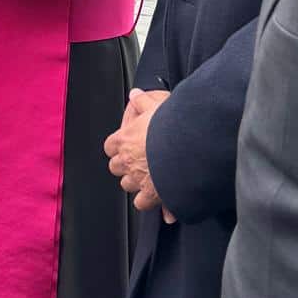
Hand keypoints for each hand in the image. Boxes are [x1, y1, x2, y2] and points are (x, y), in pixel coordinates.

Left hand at [105, 88, 175, 219]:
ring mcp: (138, 179)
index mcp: (125, 139)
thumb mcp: (155, 106)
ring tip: (149, 177)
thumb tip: (135, 94)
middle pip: (116, 167)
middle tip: (139, 161)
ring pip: (127, 185)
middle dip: (125, 165)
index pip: (110, 146)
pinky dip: (149, 202)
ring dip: (135, 182)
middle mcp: (127, 161)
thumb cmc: (171, 126)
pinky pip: (142, 203)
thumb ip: (143, 101)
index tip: (125, 145)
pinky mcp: (151, 194)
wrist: (186, 148)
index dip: (118, 147)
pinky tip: (158, 197)